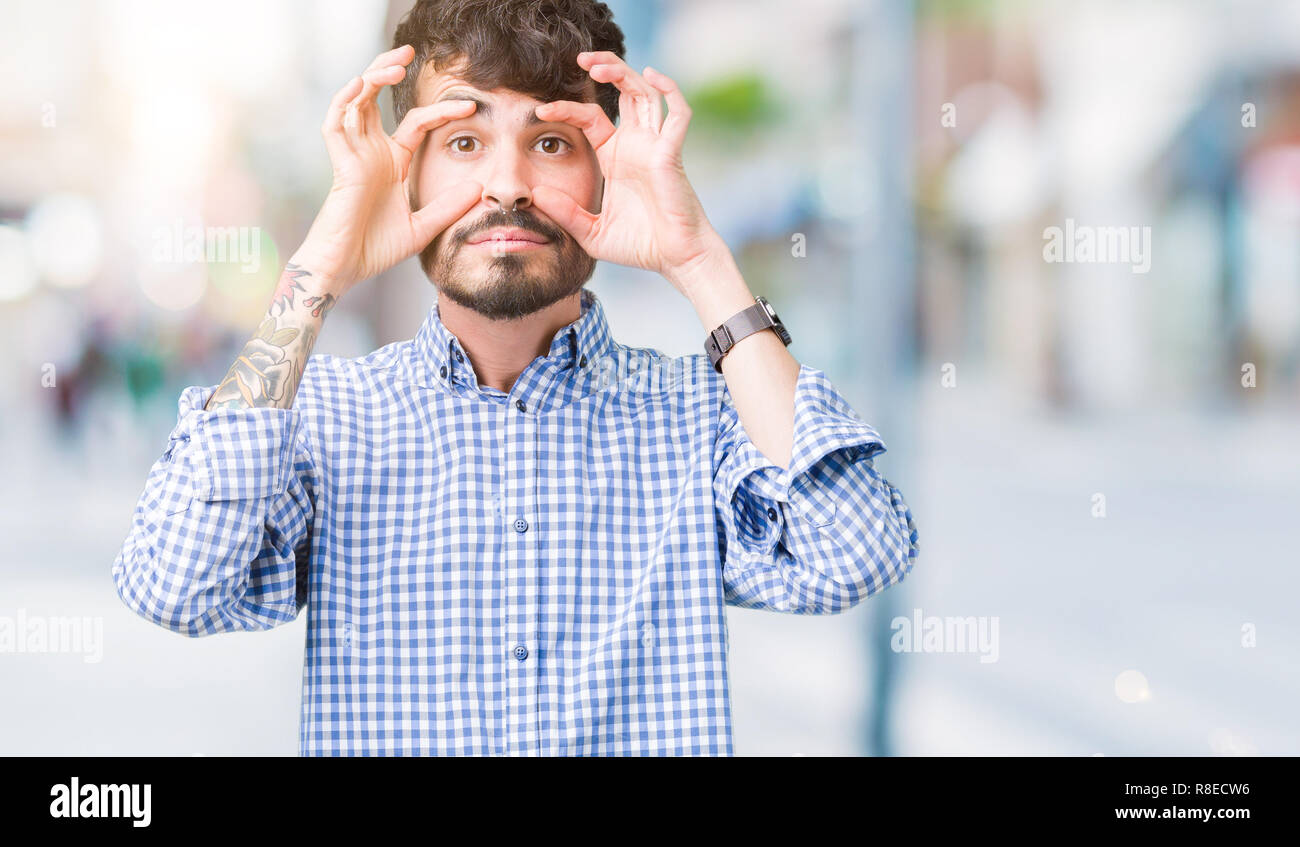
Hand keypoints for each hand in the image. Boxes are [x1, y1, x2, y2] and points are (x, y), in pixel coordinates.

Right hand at [295, 44, 482, 294]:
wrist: (347, 268)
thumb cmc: (377, 249)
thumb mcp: (424, 226)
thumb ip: (449, 207)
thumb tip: (480, 188)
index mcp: (393, 162)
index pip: (418, 123)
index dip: (442, 111)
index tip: (472, 107)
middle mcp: (372, 152)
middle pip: (377, 98)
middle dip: (390, 70)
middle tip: (411, 51)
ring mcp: (354, 155)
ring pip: (356, 102)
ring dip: (372, 77)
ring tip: (394, 62)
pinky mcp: (340, 165)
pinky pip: (335, 124)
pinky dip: (345, 101)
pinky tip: (361, 85)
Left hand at [530, 52, 722, 296]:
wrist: (674, 259)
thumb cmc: (639, 246)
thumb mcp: (591, 231)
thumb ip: (565, 214)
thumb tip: (536, 195)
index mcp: (615, 157)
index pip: (589, 118)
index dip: (567, 109)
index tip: (540, 110)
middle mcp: (635, 145)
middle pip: (622, 91)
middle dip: (603, 69)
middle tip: (579, 60)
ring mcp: (655, 146)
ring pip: (645, 93)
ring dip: (625, 72)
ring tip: (598, 64)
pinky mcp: (671, 153)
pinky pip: (678, 113)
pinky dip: (670, 90)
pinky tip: (654, 75)